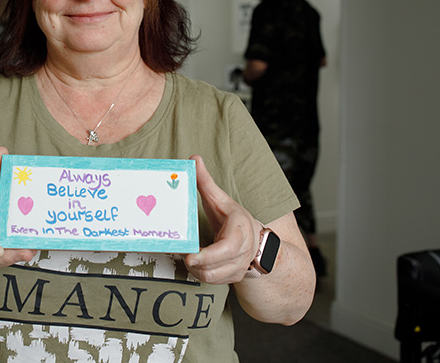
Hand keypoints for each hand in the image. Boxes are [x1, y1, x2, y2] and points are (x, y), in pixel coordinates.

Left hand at [184, 154, 260, 283]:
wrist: (256, 240)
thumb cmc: (233, 218)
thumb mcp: (221, 199)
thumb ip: (206, 182)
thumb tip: (194, 159)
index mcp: (240, 230)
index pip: (228, 248)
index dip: (208, 255)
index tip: (190, 257)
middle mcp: (243, 252)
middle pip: (216, 267)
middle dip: (197, 264)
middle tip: (183, 254)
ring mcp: (239, 267)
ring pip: (212, 277)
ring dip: (197, 270)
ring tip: (188, 256)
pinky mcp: (233, 278)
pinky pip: (213, 281)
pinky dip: (201, 274)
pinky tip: (195, 263)